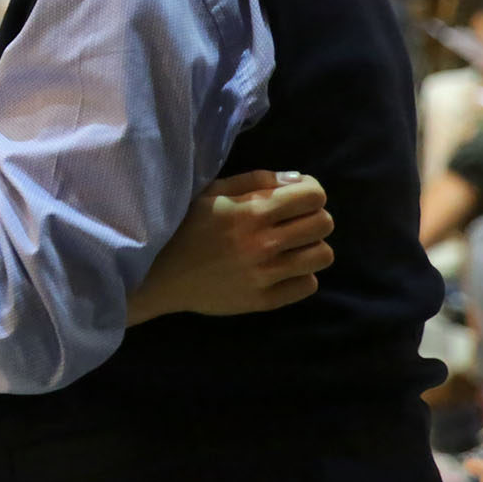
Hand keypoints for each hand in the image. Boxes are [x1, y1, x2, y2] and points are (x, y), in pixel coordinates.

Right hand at [130, 170, 334, 322]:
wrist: (158, 274)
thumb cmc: (184, 226)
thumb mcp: (213, 192)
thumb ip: (256, 181)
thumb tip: (297, 180)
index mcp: (252, 211)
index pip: (314, 196)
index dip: (311, 193)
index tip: (297, 198)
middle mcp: (264, 243)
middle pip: (325, 224)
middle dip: (313, 217)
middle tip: (293, 223)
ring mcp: (266, 275)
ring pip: (322, 256)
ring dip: (310, 247)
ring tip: (290, 248)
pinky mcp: (264, 301)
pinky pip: (308, 285)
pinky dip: (299, 275)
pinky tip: (280, 270)